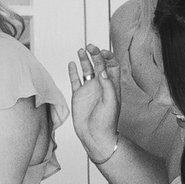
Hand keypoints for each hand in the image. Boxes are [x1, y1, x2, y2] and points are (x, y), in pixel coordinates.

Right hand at [66, 50, 123, 175]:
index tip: (102, 53)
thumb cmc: (106, 122)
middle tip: (90, 47)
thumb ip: (107, 85)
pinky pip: (75, 80)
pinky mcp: (78, 95)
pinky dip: (73, 71)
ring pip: (87, 70)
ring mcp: (89, 89)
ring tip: (81, 51)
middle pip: (99, 65)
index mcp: (112, 86)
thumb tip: (102, 71)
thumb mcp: (111, 103)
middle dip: (95, 54)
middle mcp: (100, 85)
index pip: (112, 66)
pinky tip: (72, 63)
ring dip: (84, 60)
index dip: (108, 57)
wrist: (95, 136)